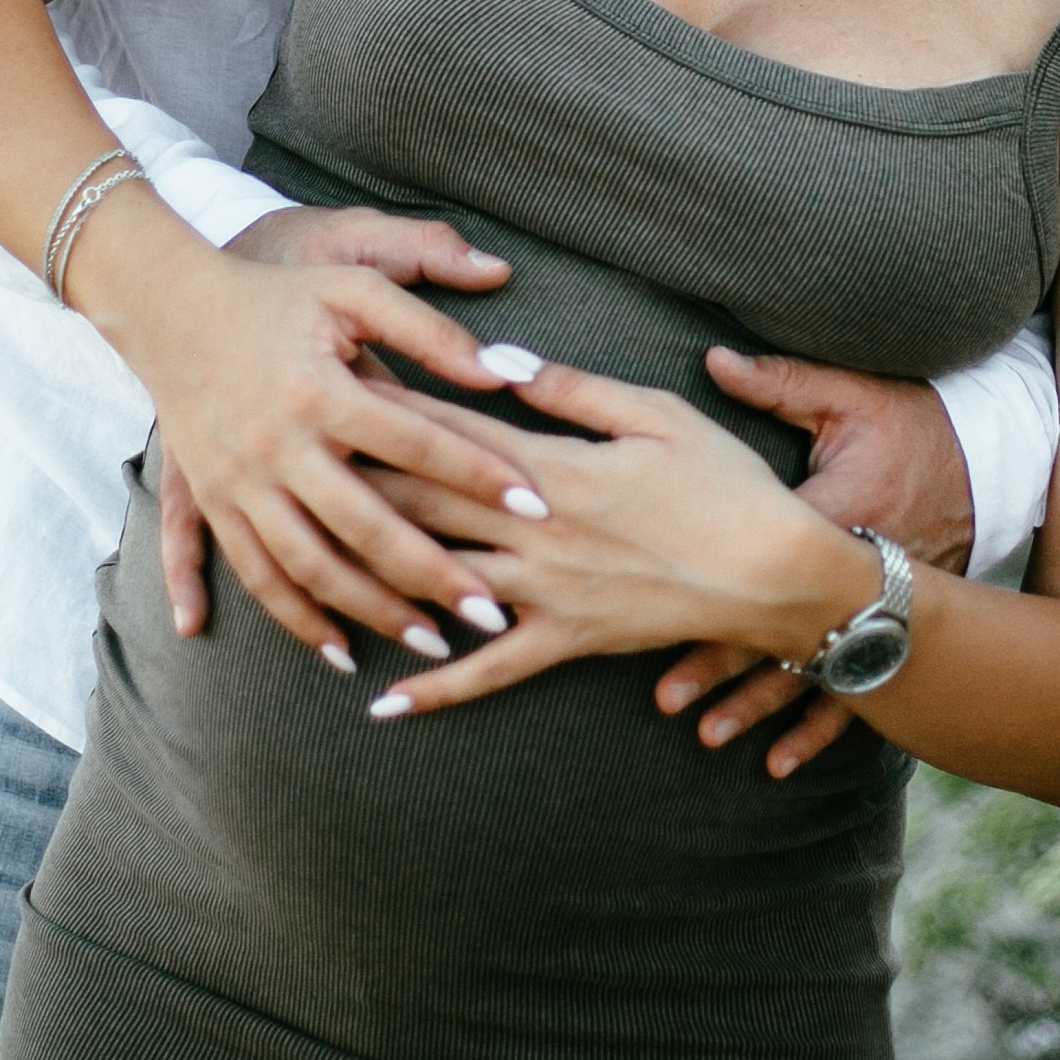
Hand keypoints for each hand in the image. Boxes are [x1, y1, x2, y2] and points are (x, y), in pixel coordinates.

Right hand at [129, 203, 521, 667]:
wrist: (172, 309)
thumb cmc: (280, 295)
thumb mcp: (354, 287)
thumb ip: (430, 328)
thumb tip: (504, 372)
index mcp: (319, 388)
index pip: (415, 441)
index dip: (479, 473)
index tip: (536, 507)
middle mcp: (276, 443)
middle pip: (365, 525)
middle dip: (432, 574)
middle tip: (492, 612)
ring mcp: (239, 481)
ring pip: (310, 566)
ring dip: (371, 612)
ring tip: (431, 644)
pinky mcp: (214, 502)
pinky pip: (254, 574)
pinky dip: (294, 619)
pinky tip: (337, 653)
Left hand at [347, 356, 865, 735]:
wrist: (775, 573)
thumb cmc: (725, 484)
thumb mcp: (655, 414)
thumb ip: (570, 390)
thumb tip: (495, 359)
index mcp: (555, 465)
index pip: (451, 430)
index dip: (385, 408)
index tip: (327, 386)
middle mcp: (535, 531)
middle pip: (424, 502)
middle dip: (352, 479)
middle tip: (284, 461)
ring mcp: (545, 593)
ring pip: (439, 583)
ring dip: (371, 577)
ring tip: (303, 567)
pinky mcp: (567, 640)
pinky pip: (490, 672)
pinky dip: (436, 688)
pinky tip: (382, 700)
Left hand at [652, 346, 973, 776]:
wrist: (992, 462)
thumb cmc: (913, 424)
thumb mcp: (853, 398)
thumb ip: (782, 384)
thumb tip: (714, 361)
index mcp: (838, 512)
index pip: (765, 559)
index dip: (714, 594)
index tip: (658, 622)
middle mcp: (858, 570)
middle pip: (781, 627)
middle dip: (723, 666)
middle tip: (667, 701)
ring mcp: (880, 605)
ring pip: (813, 668)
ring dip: (761, 705)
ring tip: (710, 734)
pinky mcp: (898, 625)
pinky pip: (858, 687)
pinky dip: (821, 728)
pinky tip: (782, 762)